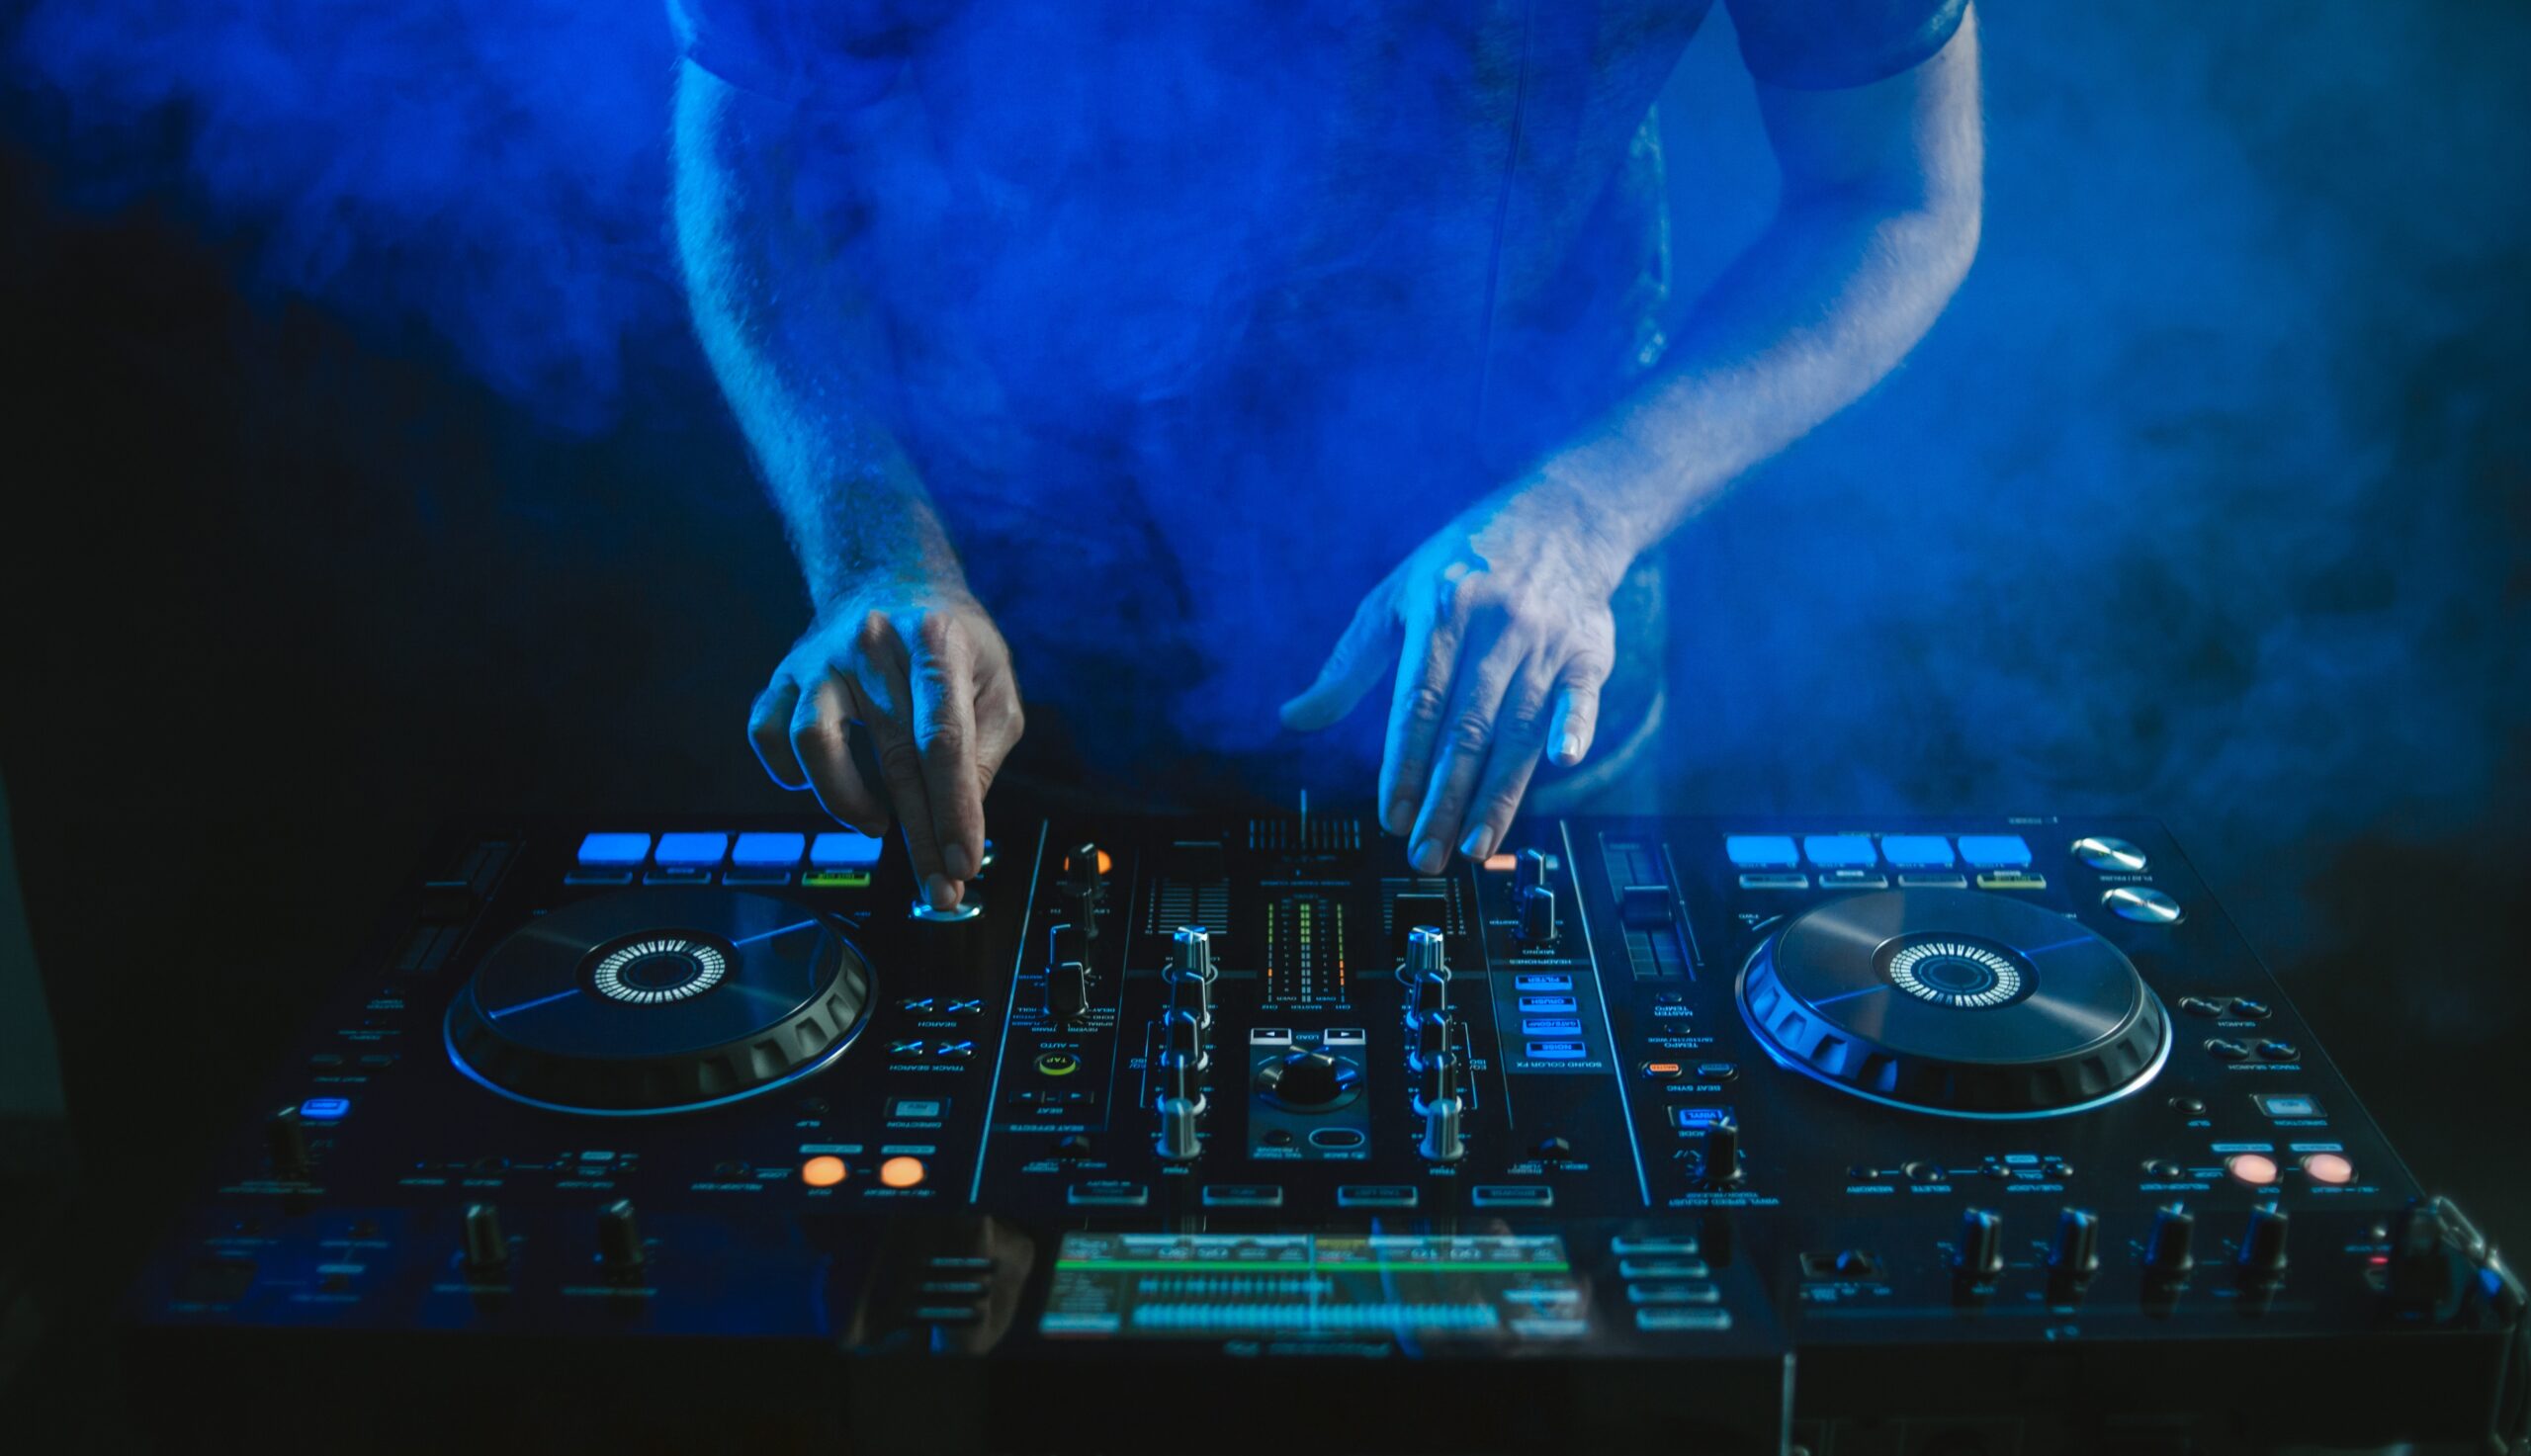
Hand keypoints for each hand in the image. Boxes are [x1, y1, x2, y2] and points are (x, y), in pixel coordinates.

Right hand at [749, 584, 1023, 910]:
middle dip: (919, 837)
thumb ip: (985, 748)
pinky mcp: (784, 675)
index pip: (943, 739)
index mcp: (936, 640)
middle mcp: (872, 643)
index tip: (963, 863)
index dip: (954, 809)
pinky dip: (789, 772)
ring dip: (847, 801)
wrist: (887, 579)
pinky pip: (769, 734)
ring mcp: (821, 658)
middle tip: (938, 888)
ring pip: (813, 741)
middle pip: (893, 757)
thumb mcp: (994, 682)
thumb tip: (959, 821)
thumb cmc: (950, 641)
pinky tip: (824, 783)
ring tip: (878, 822)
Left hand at [1281, 480, 1628, 871]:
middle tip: (1425, 855)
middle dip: (1444, 799)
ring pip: (1517, 728)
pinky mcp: (1589, 649)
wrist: (1563, 516)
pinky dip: (1574, 726)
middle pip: (1467, 728)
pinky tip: (1564, 762)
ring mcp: (1545, 639)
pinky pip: (1580, 694)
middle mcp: (1495, 627)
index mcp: (1441, 613)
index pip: (1419, 704)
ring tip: (1474, 847)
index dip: (1404, 765)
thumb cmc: (1465, 563)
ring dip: (1497, 793)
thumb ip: (1349, 665)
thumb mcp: (1396, 597)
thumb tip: (1292, 718)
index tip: (1392, 817)